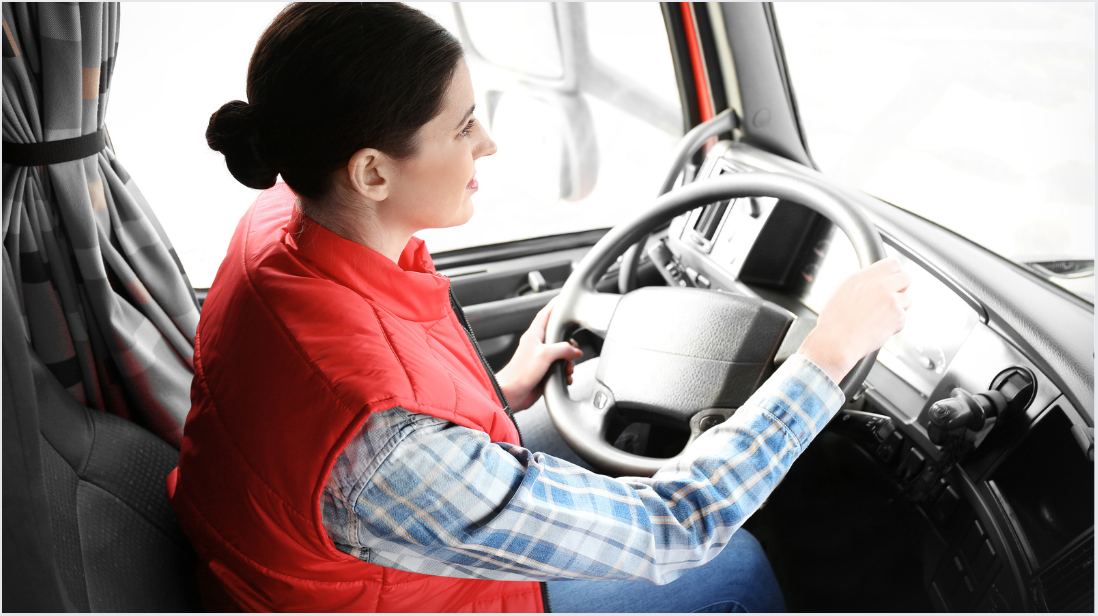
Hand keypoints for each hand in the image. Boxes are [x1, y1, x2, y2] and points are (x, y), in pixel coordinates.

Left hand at [496, 297, 583, 411]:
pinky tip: (566, 377)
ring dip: (569, 361)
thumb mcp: (545, 355)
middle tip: (574, 350)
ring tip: (568, 368)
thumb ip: (563, 349)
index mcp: (534, 335)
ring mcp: (541, 358)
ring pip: (561, 353)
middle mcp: (537, 345)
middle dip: (570, 343)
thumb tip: (575, 351)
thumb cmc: (520, 373)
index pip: (546, 314)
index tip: (564, 299)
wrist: (511, 394)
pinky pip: (559, 367)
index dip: (555, 305)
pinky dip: (565, 372)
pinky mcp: (543, 371)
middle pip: (559, 336)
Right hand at [798, 257, 911, 383]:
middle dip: (902, 288)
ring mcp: (890, 300)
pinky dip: (894, 325)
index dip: (894, 273)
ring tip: (880, 318)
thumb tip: (874, 282)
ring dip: (898, 308)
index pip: (892, 264)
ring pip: (907, 300)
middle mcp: (879, 285)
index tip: (892, 281)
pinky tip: (878, 328)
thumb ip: (863, 283)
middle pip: (906, 277)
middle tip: (893, 298)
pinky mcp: (897, 316)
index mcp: (864, 277)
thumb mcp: (843, 291)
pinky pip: (903, 319)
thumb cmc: (834, 322)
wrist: (836, 341)